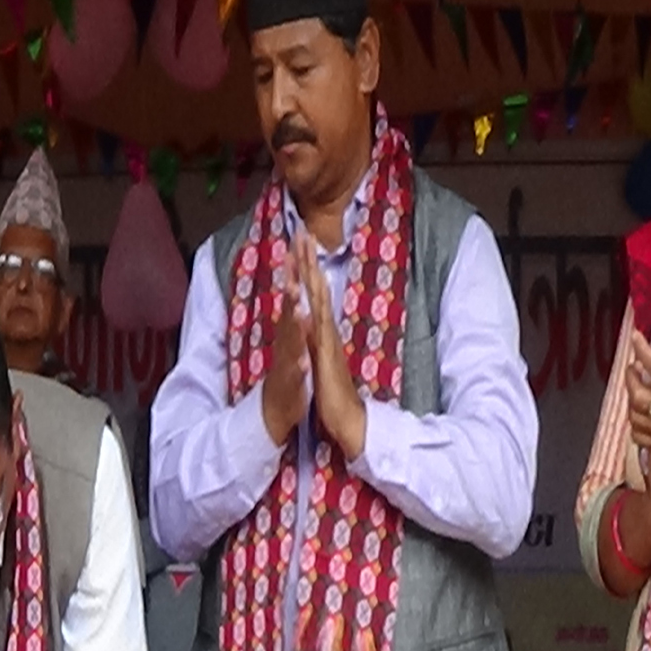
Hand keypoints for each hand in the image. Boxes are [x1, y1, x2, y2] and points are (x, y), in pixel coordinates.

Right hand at [254, 268, 312, 448]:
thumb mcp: (292, 337)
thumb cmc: (288, 368)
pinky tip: (303, 362)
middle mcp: (285, 342)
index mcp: (289, 330)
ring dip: (294, 326)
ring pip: (290, 342)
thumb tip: (296, 284)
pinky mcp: (291, 384)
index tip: (298, 248)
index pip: (292, 296)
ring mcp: (286, 363)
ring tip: (299, 310)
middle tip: (294, 272)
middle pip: (288, 314)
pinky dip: (299, 368)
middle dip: (291, 293)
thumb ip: (294, 312)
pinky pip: (295, 375)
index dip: (295, 271)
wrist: (275, 406)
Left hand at [298, 242, 368, 461]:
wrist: (350, 419)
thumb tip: (316, 320)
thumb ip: (321, 338)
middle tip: (302, 231)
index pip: (315, 291)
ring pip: (319, 304)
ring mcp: (328, 342)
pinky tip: (308, 298)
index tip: (300, 241)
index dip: (307, 266)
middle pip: (318, 288)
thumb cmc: (335, 391)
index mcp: (323, 330)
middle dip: (309, 260)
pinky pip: (319, 332)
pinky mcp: (326, 358)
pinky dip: (314, 314)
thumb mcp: (324, 358)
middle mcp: (327, 331)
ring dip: (312, 279)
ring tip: (306, 255)